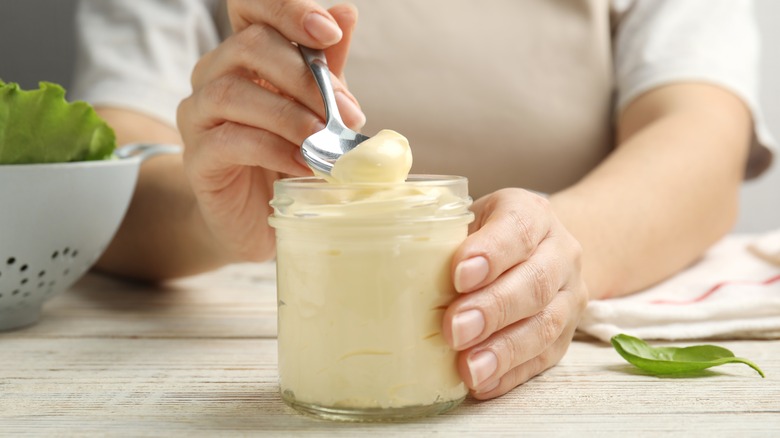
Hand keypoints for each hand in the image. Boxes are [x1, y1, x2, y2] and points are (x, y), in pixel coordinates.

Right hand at [176, 1, 364, 260]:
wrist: (259, 221)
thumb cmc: (288, 158)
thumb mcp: (317, 109)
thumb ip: (326, 66)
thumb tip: (346, 12)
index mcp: (245, 56)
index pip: (250, 8)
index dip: (286, 9)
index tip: (328, 33)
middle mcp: (214, 76)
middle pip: (249, 45)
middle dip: (305, 77)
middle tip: (346, 113)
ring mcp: (199, 116)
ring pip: (232, 92)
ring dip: (288, 115)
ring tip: (323, 140)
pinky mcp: (198, 158)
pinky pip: (229, 140)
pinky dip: (273, 149)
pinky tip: (303, 164)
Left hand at [443, 188, 587, 398]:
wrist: (536, 252)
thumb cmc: (483, 237)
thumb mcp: (465, 220)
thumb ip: (439, 236)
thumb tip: (387, 266)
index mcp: (531, 214)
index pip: (518, 228)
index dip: (491, 253)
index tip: (459, 275)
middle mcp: (559, 253)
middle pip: (535, 282)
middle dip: (492, 309)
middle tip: (454, 330)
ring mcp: (568, 297)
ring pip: (544, 325)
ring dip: (503, 350)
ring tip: (469, 369)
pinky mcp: (564, 337)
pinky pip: (543, 359)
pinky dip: (511, 374)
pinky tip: (483, 383)